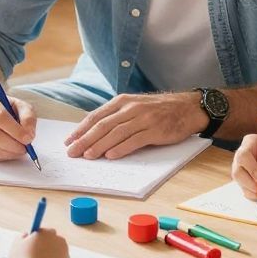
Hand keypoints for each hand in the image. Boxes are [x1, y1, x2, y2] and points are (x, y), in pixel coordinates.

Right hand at [0, 78, 37, 162]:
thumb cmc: (2, 107)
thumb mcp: (18, 105)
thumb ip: (28, 116)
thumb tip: (28, 135)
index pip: (0, 118)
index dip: (16, 131)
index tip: (28, 139)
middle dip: (13, 146)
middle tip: (25, 149)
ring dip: (8, 153)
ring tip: (18, 150)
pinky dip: (0, 157)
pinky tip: (6, 151)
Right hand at [9, 227, 69, 257]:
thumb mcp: (16, 246)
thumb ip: (22, 237)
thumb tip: (27, 236)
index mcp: (47, 233)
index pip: (45, 231)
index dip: (39, 238)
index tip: (34, 244)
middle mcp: (59, 241)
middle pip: (54, 241)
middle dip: (47, 246)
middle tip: (36, 255)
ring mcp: (65, 254)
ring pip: (58, 253)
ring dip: (51, 256)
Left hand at [64, 91, 202, 160]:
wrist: (187, 108)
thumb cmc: (158, 109)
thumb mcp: (135, 105)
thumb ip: (116, 116)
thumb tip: (93, 133)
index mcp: (123, 101)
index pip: (96, 116)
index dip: (81, 129)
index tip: (69, 141)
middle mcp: (131, 108)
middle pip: (103, 126)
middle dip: (85, 140)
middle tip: (72, 152)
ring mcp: (143, 119)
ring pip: (116, 134)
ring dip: (99, 146)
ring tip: (87, 156)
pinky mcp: (155, 130)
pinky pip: (134, 140)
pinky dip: (121, 149)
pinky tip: (110, 156)